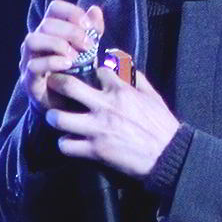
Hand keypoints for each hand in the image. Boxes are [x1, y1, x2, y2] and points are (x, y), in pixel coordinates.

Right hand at [19, 0, 104, 113]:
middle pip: (46, 24)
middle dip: (71, 32)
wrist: (67, 106)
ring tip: (76, 56)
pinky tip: (68, 65)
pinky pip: (34, 65)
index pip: (55, 9)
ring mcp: (29, 60)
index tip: (90, 26)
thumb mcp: (88, 51)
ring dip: (57, 44)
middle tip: (89, 46)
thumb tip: (95, 10)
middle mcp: (36, 42)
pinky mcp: (29, 80)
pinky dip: (52, 62)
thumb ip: (92, 31)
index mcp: (50, 31)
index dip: (72, 12)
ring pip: (33, 40)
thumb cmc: (76, 74)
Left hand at [45, 63, 181, 178]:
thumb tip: (124, 66)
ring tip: (56, 118)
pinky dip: (65, 144)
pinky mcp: (95, 150)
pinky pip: (66, 145)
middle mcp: (105, 107)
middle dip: (56, 83)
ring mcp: (97, 129)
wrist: (168, 155)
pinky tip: (69, 142)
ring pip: (59, 118)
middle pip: (68, 86)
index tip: (87, 75)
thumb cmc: (162, 126)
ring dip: (54, 117)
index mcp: (121, 91)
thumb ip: (137, 79)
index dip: (91, 71)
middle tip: (52, 85)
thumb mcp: (153, 96)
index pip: (97, 70)